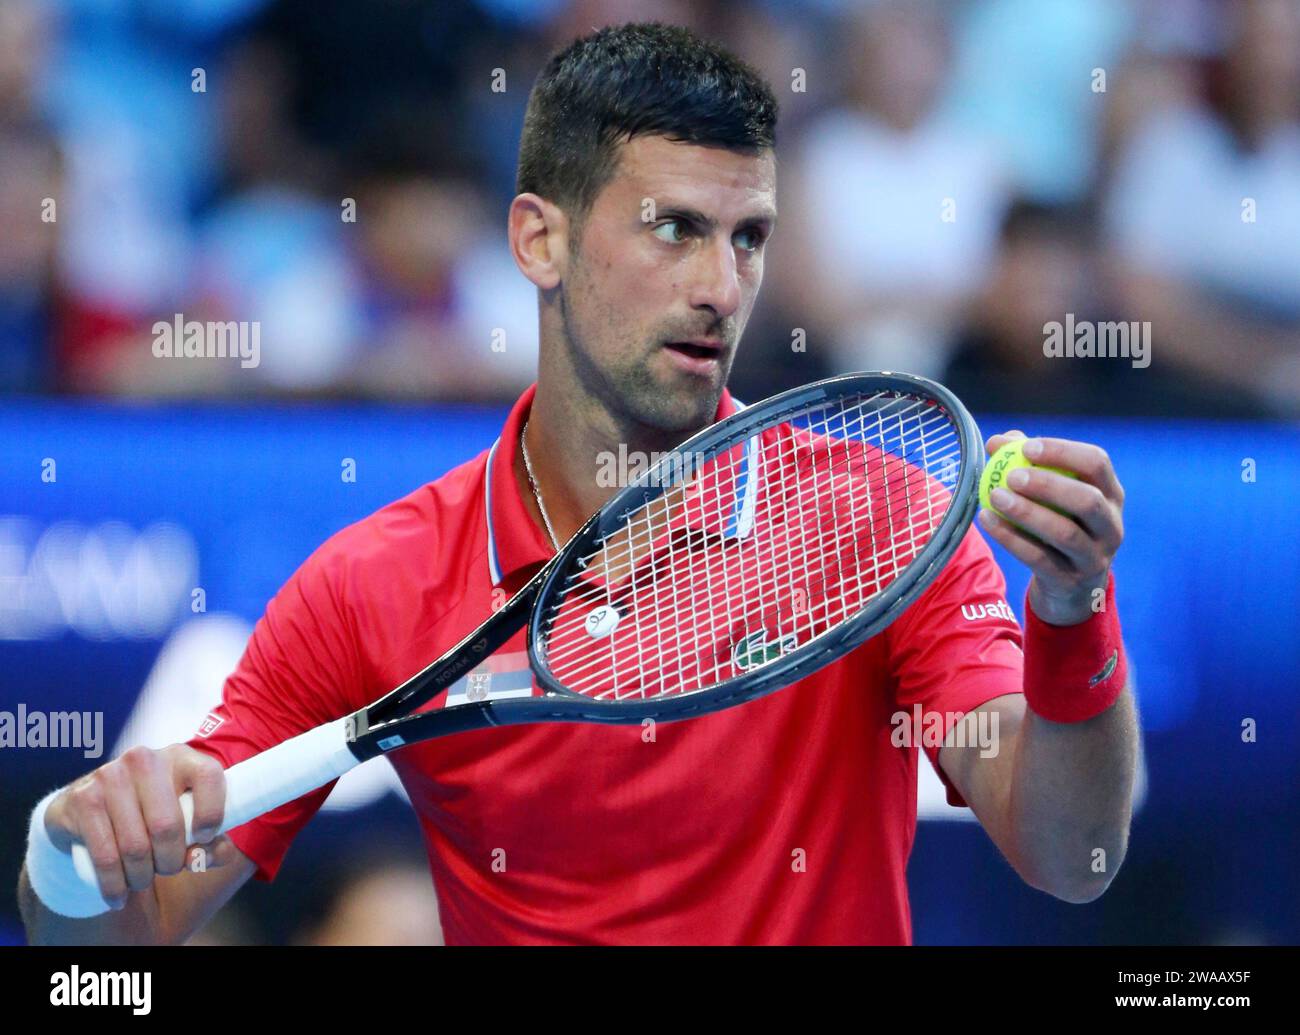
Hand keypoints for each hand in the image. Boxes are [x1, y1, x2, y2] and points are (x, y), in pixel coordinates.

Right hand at [44, 744, 234, 908]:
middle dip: (171, 861)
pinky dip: (115, 885)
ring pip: (135, 846)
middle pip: (167, 825)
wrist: (88, 808)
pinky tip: (119, 896)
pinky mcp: (82, 800)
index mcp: (180, 757)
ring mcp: (109, 776)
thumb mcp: (186, 820)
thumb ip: (212, 841)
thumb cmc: (151, 814)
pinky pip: (105, 856)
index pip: (209, 776)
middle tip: (168, 870)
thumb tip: (208, 856)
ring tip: (143, 881)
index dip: (212, 814)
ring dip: (143, 877)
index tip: (204, 839)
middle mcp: (145, 760)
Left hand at [977, 431, 1124, 625]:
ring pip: (1065, 533)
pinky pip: (1039, 558)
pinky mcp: (1070, 580)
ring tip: (995, 496)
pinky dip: (1010, 538)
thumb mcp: (1054, 496)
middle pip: (1088, 500)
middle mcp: (1111, 525)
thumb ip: (1029, 464)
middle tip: (1011, 476)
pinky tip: (987, 519)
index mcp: (1111, 494)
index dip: (1063, 452)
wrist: (1071, 585)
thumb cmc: (1059, 522)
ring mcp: (1094, 557)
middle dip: (1048, 485)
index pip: (1097, 463)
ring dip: (1027, 512)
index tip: (1027, 447)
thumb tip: (997, 441)